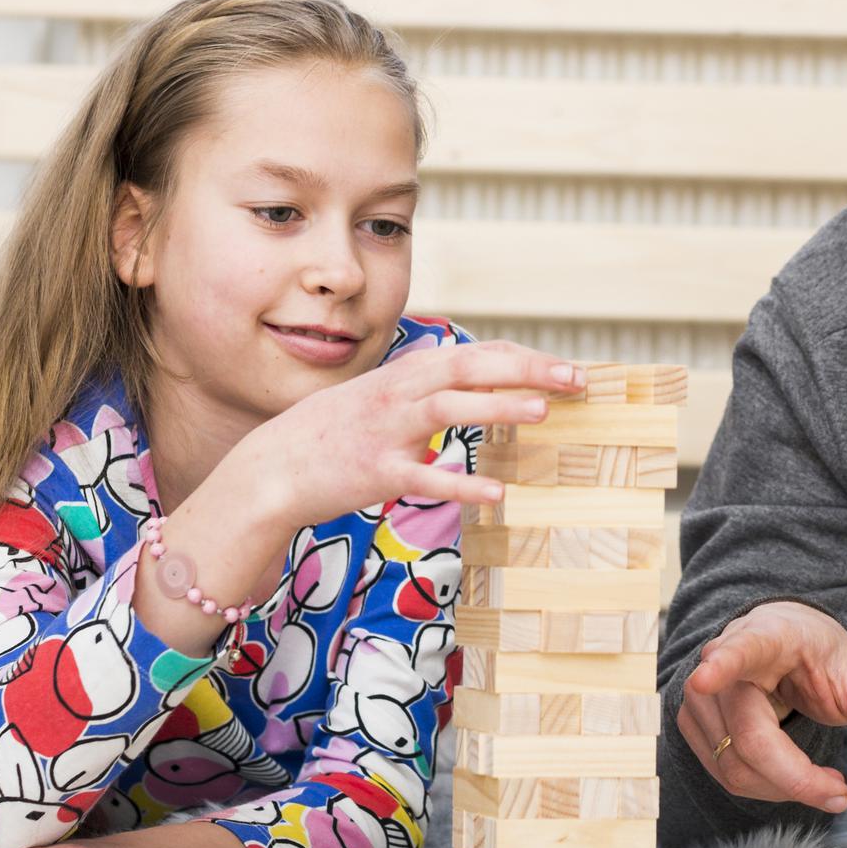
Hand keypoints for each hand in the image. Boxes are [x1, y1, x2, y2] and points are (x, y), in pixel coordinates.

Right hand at [234, 341, 581, 532]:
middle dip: (525, 371)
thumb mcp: (380, 395)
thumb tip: (463, 367)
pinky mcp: (375, 473)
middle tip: (574, 378)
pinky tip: (497, 494)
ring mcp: (386, 432)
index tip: (567, 367)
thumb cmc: (334, 433)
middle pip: (468, 369)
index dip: (523, 359)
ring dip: (496, 408)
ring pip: (447, 410)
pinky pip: (423, 478)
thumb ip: (422, 383)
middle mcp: (398, 395)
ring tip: (542, 412)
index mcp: (405, 375)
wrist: (272, 469)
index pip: (474, 354)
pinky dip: (461, 485)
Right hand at [678, 601, 846, 812]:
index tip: (705, 678)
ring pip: (735, 768)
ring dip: (784, 789)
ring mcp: (697, 698)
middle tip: (842, 794)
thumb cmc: (813, 654)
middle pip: (749, 740)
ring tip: (826, 783)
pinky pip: (727, 775)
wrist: (776, 642)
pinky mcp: (693, 726)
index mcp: (765, 638)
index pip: (740, 651)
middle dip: (798, 778)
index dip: (722, 667)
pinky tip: (794, 776)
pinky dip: (767, 787)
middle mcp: (719, 666)